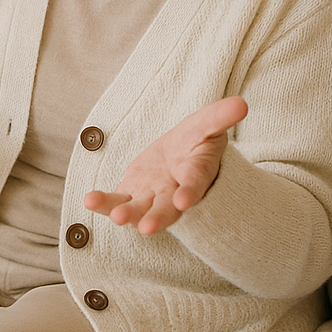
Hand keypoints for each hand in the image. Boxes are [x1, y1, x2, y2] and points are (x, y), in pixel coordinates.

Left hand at [83, 96, 247, 234]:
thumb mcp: (207, 125)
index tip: (183, 201)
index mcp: (196, 175)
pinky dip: (104, 203)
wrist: (178, 158)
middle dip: (158, 218)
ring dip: (129, 215)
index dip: (190, 192)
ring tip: (117, 218)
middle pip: (167, 209)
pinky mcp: (131, 195)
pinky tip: (90, 200)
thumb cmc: (196, 143)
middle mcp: (174, 193)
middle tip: (148, 228)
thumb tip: (242, 104)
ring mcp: (151, 197)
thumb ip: (220, 117)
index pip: (195, 184)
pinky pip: (116, 201)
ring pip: (141, 210)